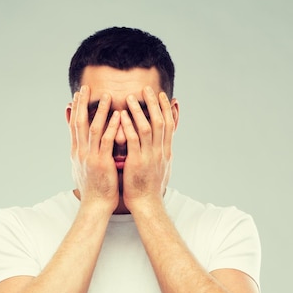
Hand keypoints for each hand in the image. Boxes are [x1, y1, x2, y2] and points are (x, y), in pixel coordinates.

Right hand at [70, 85, 120, 213]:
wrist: (95, 205)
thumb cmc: (94, 189)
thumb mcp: (83, 169)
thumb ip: (83, 155)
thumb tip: (79, 147)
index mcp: (77, 152)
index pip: (73, 126)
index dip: (75, 109)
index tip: (77, 95)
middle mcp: (80, 152)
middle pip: (78, 122)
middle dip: (82, 104)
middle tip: (85, 87)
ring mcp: (90, 157)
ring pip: (93, 128)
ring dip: (99, 111)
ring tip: (106, 96)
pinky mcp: (101, 163)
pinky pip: (107, 141)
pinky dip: (112, 127)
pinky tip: (117, 116)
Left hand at [120, 86, 174, 211]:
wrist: (147, 204)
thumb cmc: (150, 187)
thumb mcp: (161, 167)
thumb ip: (161, 153)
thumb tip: (165, 145)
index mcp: (166, 151)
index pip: (170, 125)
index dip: (166, 109)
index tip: (162, 95)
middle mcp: (161, 151)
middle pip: (161, 121)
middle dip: (154, 104)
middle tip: (147, 88)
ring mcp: (150, 157)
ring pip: (147, 128)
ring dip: (140, 111)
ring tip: (131, 97)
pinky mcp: (138, 162)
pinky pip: (134, 140)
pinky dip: (129, 126)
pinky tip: (122, 115)